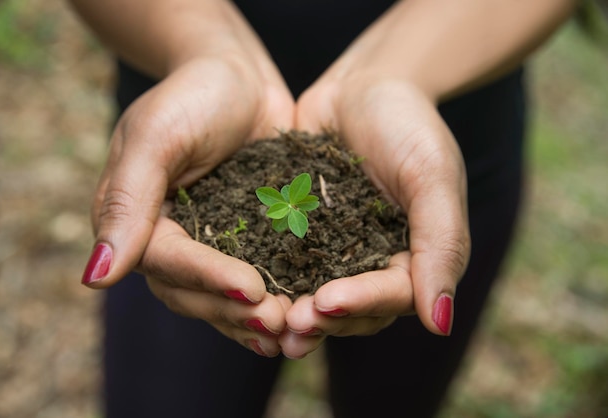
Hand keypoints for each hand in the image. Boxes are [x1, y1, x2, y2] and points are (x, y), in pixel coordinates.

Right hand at [81, 56, 294, 356]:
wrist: (236, 76)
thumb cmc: (192, 94)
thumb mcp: (157, 136)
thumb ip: (128, 202)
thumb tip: (94, 279)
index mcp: (136, 223)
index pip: (169, 263)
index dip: (208, 279)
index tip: (249, 290)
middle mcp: (172, 241)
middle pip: (195, 293)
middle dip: (235, 310)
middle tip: (280, 323)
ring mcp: (212, 243)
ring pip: (225, 297)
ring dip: (256, 319)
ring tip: (295, 333)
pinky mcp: (249, 239)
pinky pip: (260, 277)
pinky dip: (279, 298)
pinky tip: (306, 316)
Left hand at [280, 75, 469, 358]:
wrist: (364, 85)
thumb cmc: (408, 123)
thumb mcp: (432, 176)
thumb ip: (441, 244)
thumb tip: (441, 324)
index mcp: (413, 258)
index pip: (391, 296)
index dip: (361, 304)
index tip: (327, 303)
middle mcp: (373, 263)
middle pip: (351, 310)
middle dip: (321, 320)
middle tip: (289, 326)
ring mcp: (334, 251)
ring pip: (314, 296)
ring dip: (291, 311)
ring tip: (263, 319)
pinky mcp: (300, 234)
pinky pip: (284, 263)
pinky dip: (268, 278)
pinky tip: (241, 286)